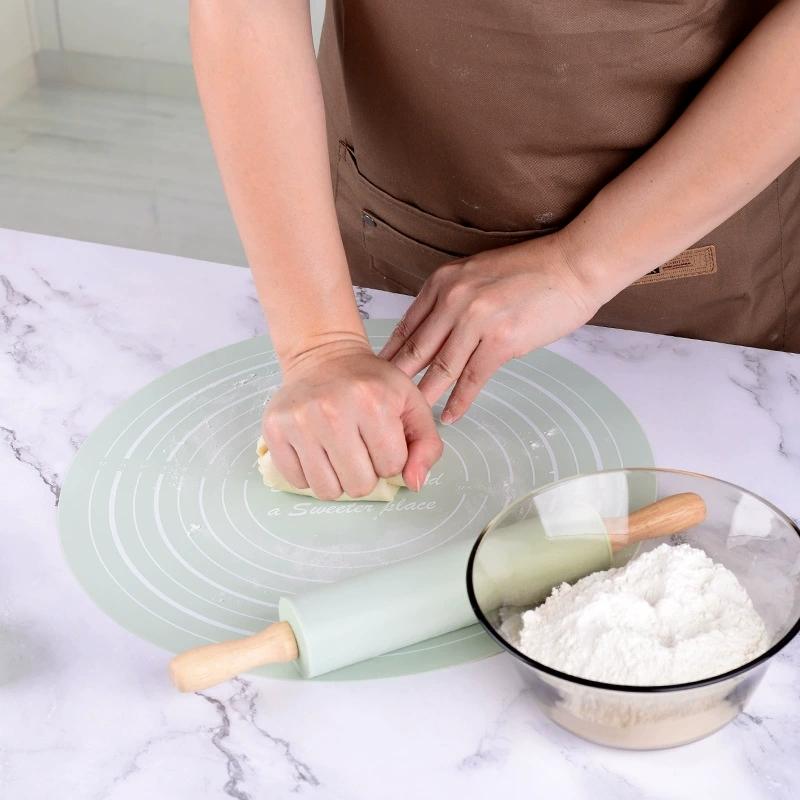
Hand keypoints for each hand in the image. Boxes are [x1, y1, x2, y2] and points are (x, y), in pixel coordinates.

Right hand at [262, 338, 442, 499]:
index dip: (390, 458)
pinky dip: (310, 474)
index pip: (391, 468)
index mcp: (374, 402)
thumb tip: (414, 483)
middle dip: (365, 473)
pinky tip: (317, 450)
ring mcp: (300, 421)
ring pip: (327, 491)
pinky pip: (298, 482)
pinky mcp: (275, 430)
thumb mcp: (411, 404)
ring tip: (339, 452)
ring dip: (337, 478)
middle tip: (360, 447)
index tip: (381, 438)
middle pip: (359, 485)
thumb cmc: (371, 383)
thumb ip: (427, 446)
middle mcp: (333, 411)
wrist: (325, 357)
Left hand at [378, 232, 601, 423]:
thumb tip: (434, 332)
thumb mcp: (477, 274)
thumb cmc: (530, 270)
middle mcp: (453, 299)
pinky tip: (449, 416)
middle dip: (398, 381)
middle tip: (385, 402)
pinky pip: (471, 380)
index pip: (407, 325)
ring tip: (412, 417)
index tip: (379, 374)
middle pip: (416, 350)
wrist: (572, 266)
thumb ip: (452, 298)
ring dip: (424, 396)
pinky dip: (459, 402)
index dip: (391, 354)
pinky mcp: (500, 342)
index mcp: (443, 282)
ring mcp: (475, 321)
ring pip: (440, 369)